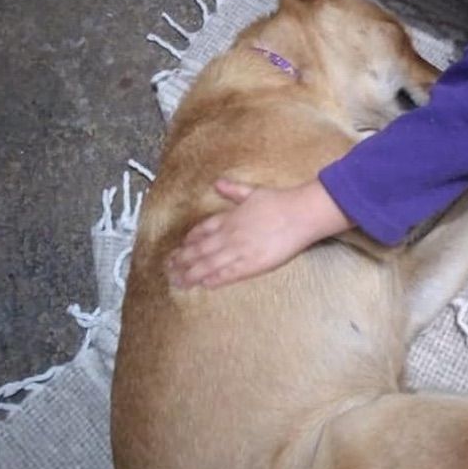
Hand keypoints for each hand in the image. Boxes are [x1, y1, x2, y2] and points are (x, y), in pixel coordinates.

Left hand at [167, 178, 351, 288]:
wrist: (299, 215)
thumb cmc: (280, 201)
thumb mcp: (253, 192)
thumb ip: (233, 190)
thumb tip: (218, 184)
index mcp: (229, 218)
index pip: (202, 230)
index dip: (189, 241)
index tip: (180, 248)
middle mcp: (229, 235)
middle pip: (199, 250)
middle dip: (182, 260)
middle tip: (169, 268)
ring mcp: (238, 251)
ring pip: (207, 265)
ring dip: (191, 273)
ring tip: (178, 281)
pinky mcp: (251, 265)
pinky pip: (227, 274)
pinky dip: (214, 279)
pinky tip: (203, 284)